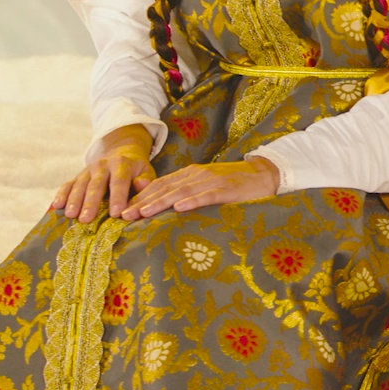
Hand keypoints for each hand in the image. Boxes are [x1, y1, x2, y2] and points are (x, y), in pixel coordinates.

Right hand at [53, 124, 156, 222]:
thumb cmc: (136, 170)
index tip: (116, 214)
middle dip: (91, 203)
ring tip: (71, 215)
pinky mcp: (78, 176)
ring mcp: (88, 170)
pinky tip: (56, 206)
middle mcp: (102, 166)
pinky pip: (68, 184)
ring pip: (80, 185)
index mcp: (122, 164)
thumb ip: (145, 180)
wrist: (121, 152)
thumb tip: (141, 185)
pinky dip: (61, 194)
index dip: (118, 197)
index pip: (119, 181)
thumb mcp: (145, 171)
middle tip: (86, 219)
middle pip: (96, 185)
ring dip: (74, 200)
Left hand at [118, 158, 279, 220]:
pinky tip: (179, 208)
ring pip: (181, 191)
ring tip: (143, 213)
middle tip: (123, 215)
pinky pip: (207, 195)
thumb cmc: (235, 184)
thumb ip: (187, 192)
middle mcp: (198, 175)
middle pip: (165, 188)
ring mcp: (213, 181)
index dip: (140, 197)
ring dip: (160, 202)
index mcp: (190, 174)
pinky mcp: (228, 189)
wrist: (266, 174)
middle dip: (142, 202)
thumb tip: (164, 208)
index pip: (159, 185)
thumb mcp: (207, 185)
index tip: (122, 211)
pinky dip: (192, 201)